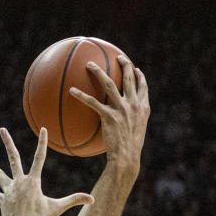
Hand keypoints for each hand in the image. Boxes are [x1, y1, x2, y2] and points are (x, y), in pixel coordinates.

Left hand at [0, 127, 92, 215]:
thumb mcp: (57, 208)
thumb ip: (74, 201)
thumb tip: (93, 199)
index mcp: (33, 181)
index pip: (40, 158)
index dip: (42, 143)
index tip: (43, 130)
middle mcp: (19, 182)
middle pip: (13, 158)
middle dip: (8, 143)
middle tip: (2, 129)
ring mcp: (8, 191)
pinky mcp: (1, 201)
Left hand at [69, 55, 149, 170]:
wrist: (127, 158)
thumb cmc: (129, 152)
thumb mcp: (136, 134)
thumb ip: (131, 124)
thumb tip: (122, 124)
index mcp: (143, 109)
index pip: (143, 87)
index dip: (140, 77)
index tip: (136, 69)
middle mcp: (133, 105)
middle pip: (129, 79)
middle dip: (124, 65)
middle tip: (119, 57)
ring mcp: (122, 109)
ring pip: (110, 84)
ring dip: (99, 72)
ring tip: (89, 64)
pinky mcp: (109, 116)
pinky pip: (92, 102)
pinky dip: (81, 95)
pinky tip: (72, 91)